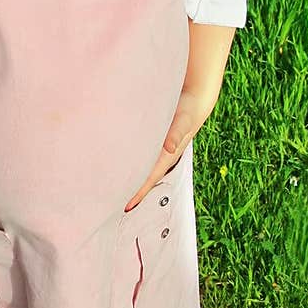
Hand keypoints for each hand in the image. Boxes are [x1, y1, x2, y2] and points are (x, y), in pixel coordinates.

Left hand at [123, 88, 216, 211]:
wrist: (195, 101)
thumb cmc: (187, 111)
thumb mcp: (182, 121)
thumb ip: (176, 133)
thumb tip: (170, 148)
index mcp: (167, 156)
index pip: (149, 179)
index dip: (138, 193)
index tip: (126, 206)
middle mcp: (162, 157)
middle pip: (144, 179)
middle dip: (131, 192)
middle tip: (113, 204)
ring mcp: (159, 151)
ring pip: (142, 169)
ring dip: (130, 179)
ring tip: (113, 190)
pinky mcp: (155, 142)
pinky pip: (142, 158)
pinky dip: (132, 164)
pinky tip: (120, 165)